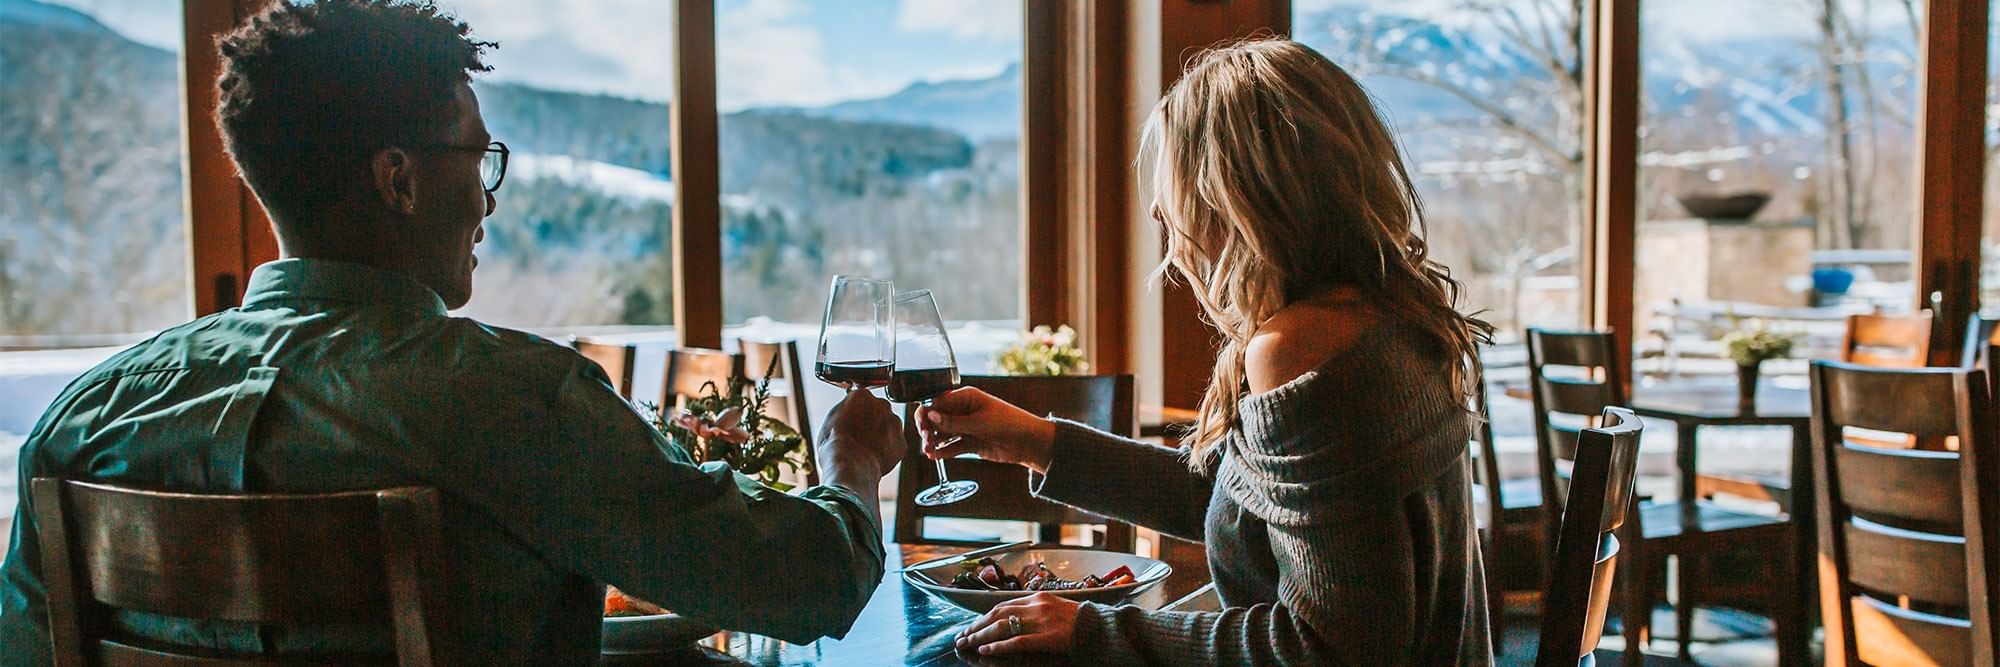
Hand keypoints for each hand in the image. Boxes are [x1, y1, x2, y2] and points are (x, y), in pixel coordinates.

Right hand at [817, 389, 902, 478]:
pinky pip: (895, 444)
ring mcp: (894, 423)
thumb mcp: (830, 420)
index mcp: (862, 396)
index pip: (861, 399)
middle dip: (872, 421)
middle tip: (860, 437)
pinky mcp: (902, 442)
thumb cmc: (835, 445)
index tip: (851, 423)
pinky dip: (888, 450)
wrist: (850, 465)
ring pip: (889, 426)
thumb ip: (845, 410)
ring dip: (882, 435)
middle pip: (879, 410)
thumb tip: (849, 411)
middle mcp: (882, 404)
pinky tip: (875, 457)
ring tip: (866, 449)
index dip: (855, 413)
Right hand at [915, 387, 1056, 473]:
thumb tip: (930, 415)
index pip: (938, 402)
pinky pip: (952, 446)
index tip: (922, 425)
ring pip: (943, 434)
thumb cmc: (1008, 423)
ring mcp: (966, 427)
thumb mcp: (979, 422)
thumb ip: (953, 421)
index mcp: (966, 397)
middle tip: (926, 439)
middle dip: (928, 428)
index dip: (926, 412)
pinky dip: (943, 451)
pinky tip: (934, 456)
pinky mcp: (970, 443)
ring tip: (928, 451)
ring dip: (933, 441)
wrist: (1028, 442)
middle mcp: (963, 411)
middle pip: (937, 418)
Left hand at [954, 592, 1078, 656]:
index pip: (1002, 606)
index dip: (984, 617)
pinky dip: (999, 646)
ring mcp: (1041, 621)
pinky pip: (1016, 642)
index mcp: (1037, 597)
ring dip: (981, 636)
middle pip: (997, 614)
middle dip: (976, 626)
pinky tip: (986, 650)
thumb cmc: (1080, 620)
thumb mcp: (1055, 607)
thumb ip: (1035, 610)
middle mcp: (1036, 606)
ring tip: (967, 644)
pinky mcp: (1046, 637)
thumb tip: (1012, 618)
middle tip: (961, 637)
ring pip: (1002, 626)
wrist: (1101, 628)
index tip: (971, 626)